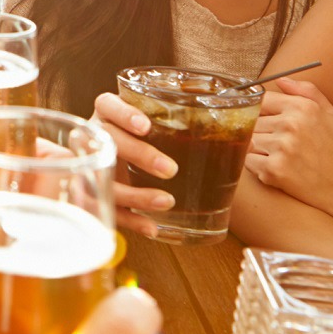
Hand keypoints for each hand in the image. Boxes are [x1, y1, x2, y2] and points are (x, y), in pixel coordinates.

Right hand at [91, 93, 176, 237]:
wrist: (109, 168)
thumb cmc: (146, 143)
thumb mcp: (157, 130)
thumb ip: (183, 128)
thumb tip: (243, 134)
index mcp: (107, 116)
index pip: (107, 105)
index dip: (124, 114)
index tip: (146, 126)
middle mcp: (95, 139)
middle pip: (108, 141)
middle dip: (138, 154)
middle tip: (170, 169)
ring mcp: (89, 168)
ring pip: (103, 180)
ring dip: (135, 194)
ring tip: (166, 201)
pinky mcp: (92, 197)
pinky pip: (107, 210)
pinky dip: (131, 220)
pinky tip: (152, 228)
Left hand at [243, 79, 332, 217]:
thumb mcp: (331, 114)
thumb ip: (307, 92)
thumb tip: (281, 80)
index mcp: (303, 107)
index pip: (262, 99)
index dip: (263, 112)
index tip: (268, 121)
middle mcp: (291, 124)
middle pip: (253, 120)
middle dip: (261, 132)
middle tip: (279, 144)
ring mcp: (281, 147)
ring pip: (248, 140)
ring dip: (258, 149)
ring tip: (279, 157)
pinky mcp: (274, 170)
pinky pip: (248, 161)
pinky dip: (257, 166)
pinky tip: (276, 168)